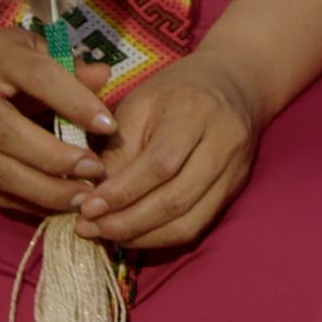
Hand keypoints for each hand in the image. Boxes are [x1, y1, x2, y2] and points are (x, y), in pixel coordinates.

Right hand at [0, 27, 115, 216]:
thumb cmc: (4, 57)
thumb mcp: (35, 48)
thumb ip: (69, 66)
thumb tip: (104, 76)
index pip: (38, 78)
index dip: (75, 102)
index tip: (109, 126)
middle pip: (8, 133)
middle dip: (56, 158)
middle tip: (95, 171)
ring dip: (43, 189)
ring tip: (81, 197)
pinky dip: (25, 202)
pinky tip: (55, 206)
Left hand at [81, 53, 266, 249]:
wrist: (232, 84)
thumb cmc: (175, 91)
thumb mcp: (139, 104)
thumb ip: (118, 149)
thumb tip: (94, 197)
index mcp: (196, 112)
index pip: (160, 164)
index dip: (122, 192)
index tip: (87, 207)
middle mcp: (224, 143)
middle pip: (176, 199)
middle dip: (128, 222)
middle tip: (89, 228)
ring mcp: (235, 170)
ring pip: (190, 221)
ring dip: (143, 236)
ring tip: (106, 235)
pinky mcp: (235, 189)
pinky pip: (198, 225)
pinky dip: (161, 237)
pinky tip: (134, 234)